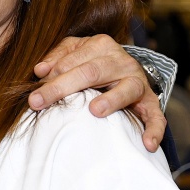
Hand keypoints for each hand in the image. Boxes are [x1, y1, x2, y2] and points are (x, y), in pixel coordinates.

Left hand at [30, 35, 164, 150]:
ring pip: (127, 88)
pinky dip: (153, 129)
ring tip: (95, 111)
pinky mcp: (150, 102)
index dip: (52, 78)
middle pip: (90, 72)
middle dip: (62, 87)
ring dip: (112, 100)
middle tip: (38, 102)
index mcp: (100, 45)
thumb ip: (57, 58)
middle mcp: (121, 60)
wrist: (126, 71)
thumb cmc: (93, 63)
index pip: (72, 61)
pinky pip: (156, 116)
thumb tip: (39, 70)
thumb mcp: (74, 52)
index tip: (33, 95)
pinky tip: (146, 144)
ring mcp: (138, 81)